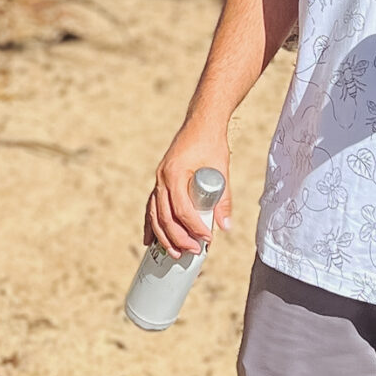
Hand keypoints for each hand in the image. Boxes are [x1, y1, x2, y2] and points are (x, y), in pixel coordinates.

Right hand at [146, 118, 233, 256]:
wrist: (202, 122)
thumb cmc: (212, 143)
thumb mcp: (221, 169)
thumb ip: (223, 199)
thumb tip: (225, 227)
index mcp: (175, 173)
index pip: (182, 209)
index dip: (194, 227)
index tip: (207, 239)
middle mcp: (162, 177)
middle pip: (165, 216)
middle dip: (178, 238)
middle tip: (193, 252)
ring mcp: (159, 179)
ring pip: (155, 214)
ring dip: (163, 236)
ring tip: (174, 254)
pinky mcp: (160, 181)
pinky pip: (152, 207)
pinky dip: (151, 224)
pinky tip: (150, 241)